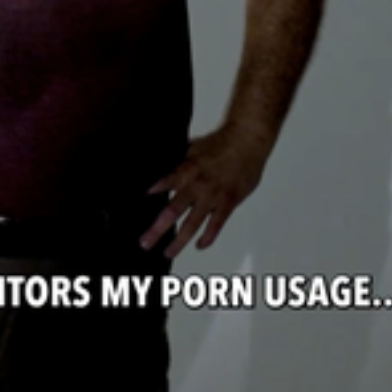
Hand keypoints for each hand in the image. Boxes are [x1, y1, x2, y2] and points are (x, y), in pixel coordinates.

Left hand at [140, 126, 269, 258]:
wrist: (248, 140)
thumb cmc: (221, 142)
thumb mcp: (193, 148)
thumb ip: (178, 164)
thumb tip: (163, 173)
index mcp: (187, 170)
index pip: (166, 183)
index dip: (155, 191)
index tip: (142, 200)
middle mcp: (198, 186)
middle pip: (173, 211)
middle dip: (157, 229)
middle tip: (145, 243)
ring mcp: (213, 196)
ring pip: (193, 223)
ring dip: (179, 240)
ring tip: (168, 252)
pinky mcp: (229, 202)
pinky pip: (217, 224)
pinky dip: (208, 236)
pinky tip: (200, 245)